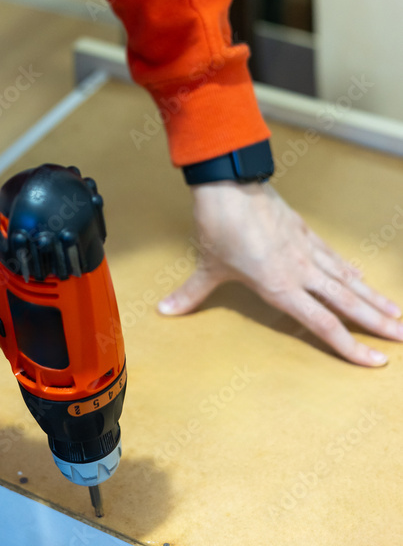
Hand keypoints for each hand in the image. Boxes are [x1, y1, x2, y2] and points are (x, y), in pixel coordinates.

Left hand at [157, 181, 402, 366]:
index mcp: (279, 286)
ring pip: (347, 279)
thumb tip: (166, 310)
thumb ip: (191, 293)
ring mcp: (305, 248)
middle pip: (347, 302)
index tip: (375, 362)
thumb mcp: (205, 265)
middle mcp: (299, 270)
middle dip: (378, 323)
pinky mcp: (303, 230)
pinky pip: (332, 256)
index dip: (349, 346)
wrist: (229, 183)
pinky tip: (362, 276)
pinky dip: (349, 268)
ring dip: (373, 297)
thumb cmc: (219, 224)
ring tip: (398, 315)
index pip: (322, 324)